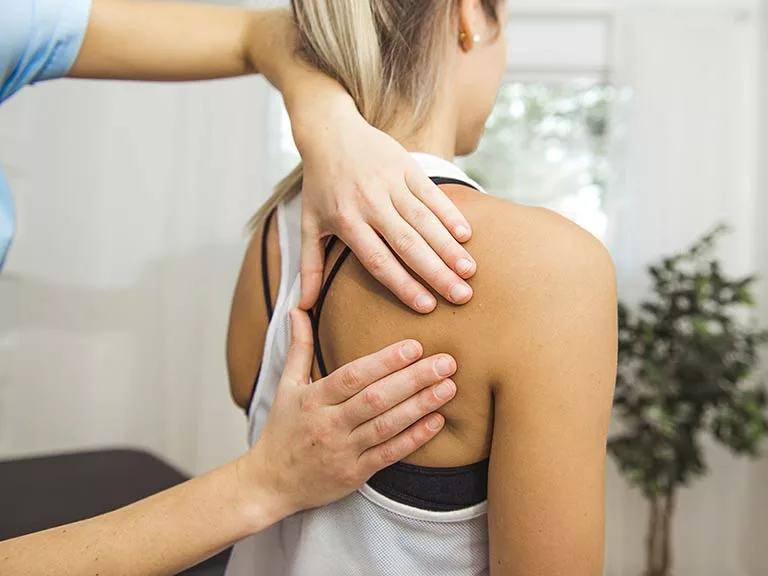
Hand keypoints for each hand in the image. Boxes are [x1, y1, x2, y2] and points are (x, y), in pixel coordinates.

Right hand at [239, 309, 456, 518]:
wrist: (270, 483)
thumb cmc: (282, 430)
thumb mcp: (285, 386)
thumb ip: (299, 347)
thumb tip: (298, 309)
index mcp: (313, 399)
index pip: (352, 376)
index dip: (384, 361)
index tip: (414, 346)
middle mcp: (329, 424)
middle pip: (375, 398)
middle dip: (413, 379)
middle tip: (446, 362)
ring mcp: (343, 451)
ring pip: (387, 425)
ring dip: (420, 405)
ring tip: (449, 387)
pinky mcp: (355, 474)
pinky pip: (389, 454)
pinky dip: (414, 438)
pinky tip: (437, 421)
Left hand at [291, 90, 476, 312]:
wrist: (329, 132)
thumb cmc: (320, 185)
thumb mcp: (309, 224)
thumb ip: (309, 266)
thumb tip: (302, 306)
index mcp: (347, 221)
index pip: (379, 261)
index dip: (403, 284)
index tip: (426, 306)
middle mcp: (370, 203)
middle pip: (408, 245)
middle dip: (436, 273)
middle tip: (461, 296)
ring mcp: (390, 183)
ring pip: (424, 221)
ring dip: (449, 247)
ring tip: (469, 271)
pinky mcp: (406, 166)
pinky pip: (431, 194)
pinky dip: (449, 214)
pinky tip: (466, 235)